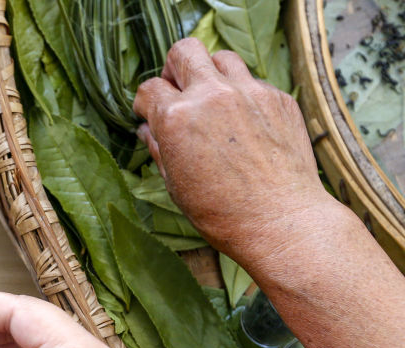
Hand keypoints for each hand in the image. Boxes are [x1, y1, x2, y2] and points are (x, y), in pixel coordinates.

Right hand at [133, 38, 332, 267]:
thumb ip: (159, 147)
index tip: (150, 112)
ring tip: (213, 101)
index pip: (150, 88)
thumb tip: (148, 130)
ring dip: (211, 74)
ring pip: (221, 58)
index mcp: (177, 118)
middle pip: (185, 50)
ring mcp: (249, 92)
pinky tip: (244, 125)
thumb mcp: (176, 183)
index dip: (146, 102)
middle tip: (178, 89)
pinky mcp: (278, 98)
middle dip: (175, 68)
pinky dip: (242, 96)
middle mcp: (212, 95)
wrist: (278, 220)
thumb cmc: (221, 211)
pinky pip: (253, 82)